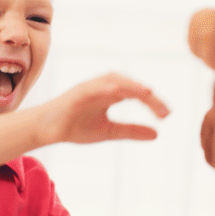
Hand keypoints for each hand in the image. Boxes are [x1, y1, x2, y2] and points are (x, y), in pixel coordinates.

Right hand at [36, 72, 169, 146]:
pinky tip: (118, 91)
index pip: (137, 95)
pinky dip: (105, 87)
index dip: (153, 103)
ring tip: (148, 93)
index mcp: (112, 94)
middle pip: (131, 86)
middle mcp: (103, 87)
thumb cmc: (75, 127)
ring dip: (132, 85)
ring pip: (114, 81)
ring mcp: (90, 88)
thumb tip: (157, 134)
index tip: (167, 116)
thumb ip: (132, 130)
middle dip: (148, 96)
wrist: (47, 131)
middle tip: (164, 111)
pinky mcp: (77, 93)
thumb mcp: (109, 131)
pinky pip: (93, 87)